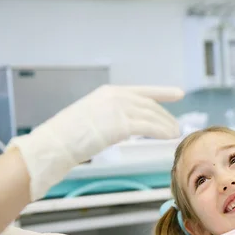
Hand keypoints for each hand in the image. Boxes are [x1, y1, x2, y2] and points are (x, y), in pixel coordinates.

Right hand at [8, 85, 183, 200]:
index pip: (142, 91)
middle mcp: (115, 97)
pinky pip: (148, 127)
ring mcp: (117, 109)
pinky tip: (169, 137)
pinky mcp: (120, 124)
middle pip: (149, 105)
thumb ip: (110, 116)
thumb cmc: (67, 136)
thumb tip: (123, 126)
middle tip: (177, 125)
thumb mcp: (91, 117)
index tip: (179, 93)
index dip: (163, 92)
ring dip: (166, 125)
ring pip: (151, 116)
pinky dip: (161, 132)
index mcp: (108, 92)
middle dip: (166, 115)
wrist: (55, 143)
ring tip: (176, 134)